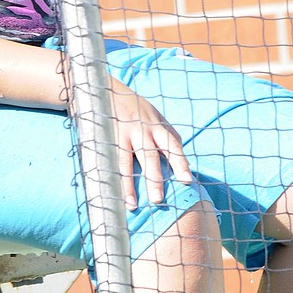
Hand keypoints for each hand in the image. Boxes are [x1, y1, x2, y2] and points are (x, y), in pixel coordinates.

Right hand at [109, 80, 193, 209]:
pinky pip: (109, 159)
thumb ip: (166, 136)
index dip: (180, 162)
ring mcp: (122, 133)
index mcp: (157, 125)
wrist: (105, 88)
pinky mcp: (105, 136)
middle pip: (149, 156)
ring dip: (129, 184)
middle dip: (154, 178)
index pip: (172, 145)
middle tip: (158, 199)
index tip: (187, 180)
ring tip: (132, 204)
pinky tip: (111, 190)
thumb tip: (180, 159)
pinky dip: (111, 176)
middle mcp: (141, 129)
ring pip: (126, 161)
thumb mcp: (154, 116)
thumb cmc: (135, 108)